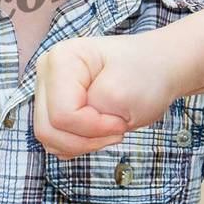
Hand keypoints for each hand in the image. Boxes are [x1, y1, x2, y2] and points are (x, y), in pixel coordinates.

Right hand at [32, 34, 184, 157]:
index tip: (120, 119)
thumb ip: (88, 117)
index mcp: (60, 59)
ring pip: (49, 138)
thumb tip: (66, 131)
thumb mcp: (120, 95)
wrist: (157, 71)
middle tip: (117, 127)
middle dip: (88, 138)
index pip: (62, 113)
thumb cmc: (144, 75)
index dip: (94, 126)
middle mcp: (47, 72)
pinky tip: (99, 130)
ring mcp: (47, 90)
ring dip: (84, 143)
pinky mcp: (52, 108)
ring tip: (110, 128)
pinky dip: (79, 144)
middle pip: (48, 128)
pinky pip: (55, 142)